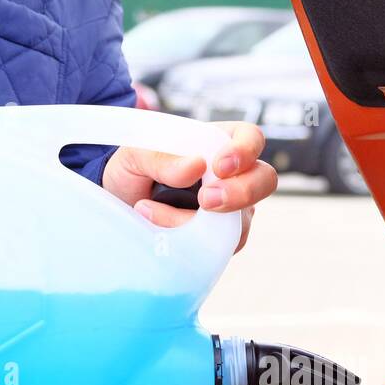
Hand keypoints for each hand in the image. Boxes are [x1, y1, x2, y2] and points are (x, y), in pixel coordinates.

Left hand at [101, 122, 276, 251]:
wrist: (119, 206)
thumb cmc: (132, 171)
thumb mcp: (135, 155)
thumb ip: (162, 157)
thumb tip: (196, 166)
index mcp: (219, 144)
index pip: (251, 139)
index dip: (244, 151)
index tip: (218, 166)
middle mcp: (233, 178)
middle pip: (264, 180)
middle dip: (241, 192)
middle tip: (206, 200)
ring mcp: (231, 212)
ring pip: (243, 221)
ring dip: (202, 222)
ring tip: (150, 210)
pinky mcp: (219, 241)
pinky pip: (219, 246)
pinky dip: (188, 240)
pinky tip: (156, 228)